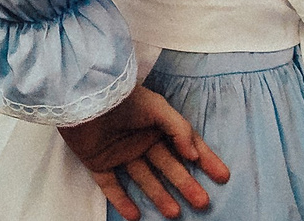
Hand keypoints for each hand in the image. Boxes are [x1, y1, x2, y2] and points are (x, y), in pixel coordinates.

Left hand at [58, 84, 229, 220]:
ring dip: (159, 196)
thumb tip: (195, 155)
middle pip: (168, 166)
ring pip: (143, 178)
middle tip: (202, 202)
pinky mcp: (97, 160)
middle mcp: (140, 140)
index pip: (186, 146)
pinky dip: (121, 200)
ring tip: (174, 213)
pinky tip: (134, 216)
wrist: (82, 94)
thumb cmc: (121, 96)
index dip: (205, 160)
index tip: (222, 177)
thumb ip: (179, 129)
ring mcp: (119, 151)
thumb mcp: (157, 107)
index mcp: (156, 125)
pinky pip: (110, 184)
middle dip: (186, 184)